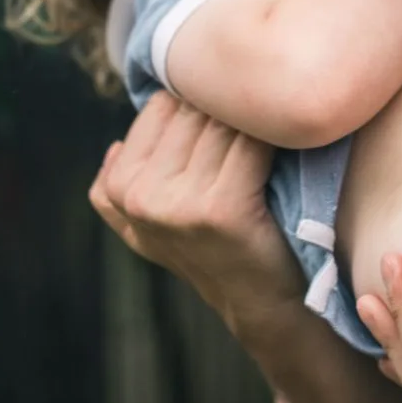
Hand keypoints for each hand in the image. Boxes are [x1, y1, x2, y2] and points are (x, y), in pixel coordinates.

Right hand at [89, 90, 304, 338]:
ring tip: (273, 129)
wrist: (257, 299)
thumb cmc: (209, 246)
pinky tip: (287, 143)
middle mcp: (140, 196)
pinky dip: (275, 136)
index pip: (163, 104)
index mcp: (119, 188)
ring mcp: (179, 203)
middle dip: (228, 108)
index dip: (201, 103)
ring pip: (223, 123)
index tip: (227, 120)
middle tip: (257, 121)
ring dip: (254, 119)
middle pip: (193, 110)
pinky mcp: (222, 208)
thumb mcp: (147, 226)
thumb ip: (120, 188)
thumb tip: (114, 146)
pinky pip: (252, 143)